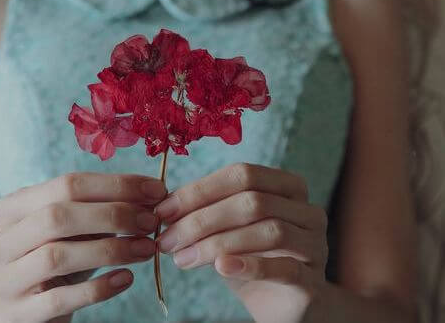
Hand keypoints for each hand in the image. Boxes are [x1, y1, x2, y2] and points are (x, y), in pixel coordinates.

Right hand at [0, 172, 166, 321]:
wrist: (12, 311)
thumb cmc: (53, 258)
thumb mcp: (69, 230)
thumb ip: (100, 210)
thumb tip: (151, 196)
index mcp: (13, 207)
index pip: (67, 184)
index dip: (116, 185)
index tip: (155, 191)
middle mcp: (2, 240)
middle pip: (58, 216)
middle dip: (113, 215)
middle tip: (151, 221)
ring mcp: (6, 278)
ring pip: (57, 256)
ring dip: (111, 249)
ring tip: (147, 248)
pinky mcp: (18, 314)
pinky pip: (60, 299)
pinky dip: (98, 288)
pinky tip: (126, 278)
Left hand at [155, 163, 327, 322]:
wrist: (285, 305)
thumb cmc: (252, 259)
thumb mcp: (228, 230)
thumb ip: (207, 213)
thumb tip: (164, 208)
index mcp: (287, 186)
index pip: (242, 175)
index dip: (200, 190)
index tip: (164, 210)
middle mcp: (307, 210)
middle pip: (253, 202)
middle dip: (203, 220)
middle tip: (168, 240)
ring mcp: (315, 244)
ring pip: (269, 232)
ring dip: (217, 244)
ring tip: (183, 259)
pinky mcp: (313, 281)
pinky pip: (284, 268)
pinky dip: (249, 266)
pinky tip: (221, 267)